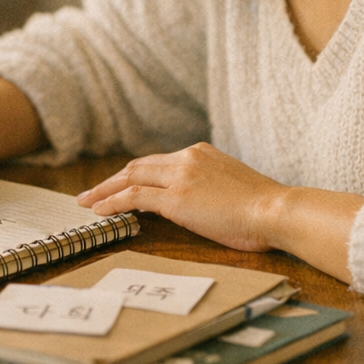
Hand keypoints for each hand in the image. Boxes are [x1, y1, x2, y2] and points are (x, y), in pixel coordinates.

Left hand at [75, 142, 287, 252]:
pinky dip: (113, 202)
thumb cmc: (265, 209)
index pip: (156, 163)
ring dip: (104, 190)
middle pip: (137, 167)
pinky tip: (99, 211)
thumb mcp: (232, 188)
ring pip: (130, 178)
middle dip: (111, 180)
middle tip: (91, 192)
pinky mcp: (176, 198)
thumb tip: (200, 202)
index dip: (133, 174)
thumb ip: (210, 187)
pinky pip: (134, 197)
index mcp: (200, 153)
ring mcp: (180, 176)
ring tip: (86, 201)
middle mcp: (187, 158)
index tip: (119, 183)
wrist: (278, 211)